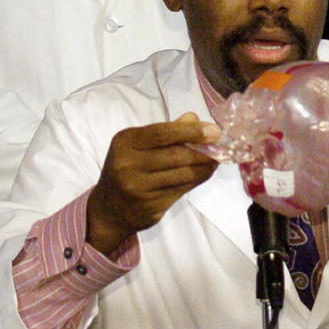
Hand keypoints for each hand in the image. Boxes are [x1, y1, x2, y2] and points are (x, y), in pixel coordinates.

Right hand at [86, 112, 219, 255]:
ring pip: (182, 175)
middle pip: (176, 155)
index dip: (191, 131)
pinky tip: (202, 174)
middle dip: (202, 152)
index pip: (162, 133)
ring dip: (204, 168)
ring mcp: (138, 189)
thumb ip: (166, 132)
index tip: (214, 131)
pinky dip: (196, 181)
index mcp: (125, 142)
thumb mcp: (138, 144)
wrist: (108, 209)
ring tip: (213, 162)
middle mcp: (128, 165)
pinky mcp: (150, 207)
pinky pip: (181, 191)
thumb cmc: (127, 168)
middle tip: (220, 148)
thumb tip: (194, 119)